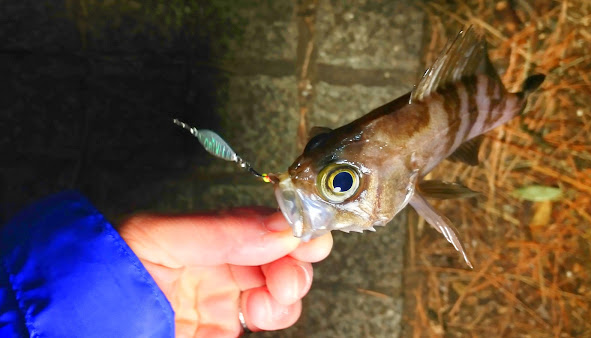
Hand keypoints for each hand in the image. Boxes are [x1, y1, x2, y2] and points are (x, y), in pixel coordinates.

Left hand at [118, 207, 332, 336]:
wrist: (82, 320)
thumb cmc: (108, 267)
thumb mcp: (161, 237)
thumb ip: (221, 231)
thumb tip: (279, 225)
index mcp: (206, 234)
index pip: (260, 224)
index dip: (290, 225)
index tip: (307, 233)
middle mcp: (218, 264)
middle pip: (278, 257)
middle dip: (295, 263)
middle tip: (290, 275)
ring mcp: (222, 299)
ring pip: (278, 291)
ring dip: (288, 292)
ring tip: (274, 298)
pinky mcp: (220, 331)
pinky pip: (263, 320)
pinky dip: (275, 315)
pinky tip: (264, 313)